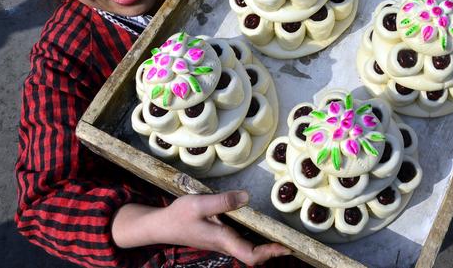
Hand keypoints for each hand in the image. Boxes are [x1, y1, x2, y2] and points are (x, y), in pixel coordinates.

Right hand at [112, 190, 290, 264]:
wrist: (161, 225)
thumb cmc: (179, 215)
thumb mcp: (200, 203)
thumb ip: (223, 201)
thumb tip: (247, 197)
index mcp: (223, 239)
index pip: (250, 254)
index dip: (269, 253)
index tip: (286, 247)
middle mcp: (225, 243)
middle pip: (252, 254)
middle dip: (272, 250)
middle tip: (290, 241)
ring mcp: (222, 241)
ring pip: (247, 248)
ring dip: (265, 244)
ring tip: (281, 235)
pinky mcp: (218, 236)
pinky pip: (241, 240)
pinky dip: (254, 237)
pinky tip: (260, 227)